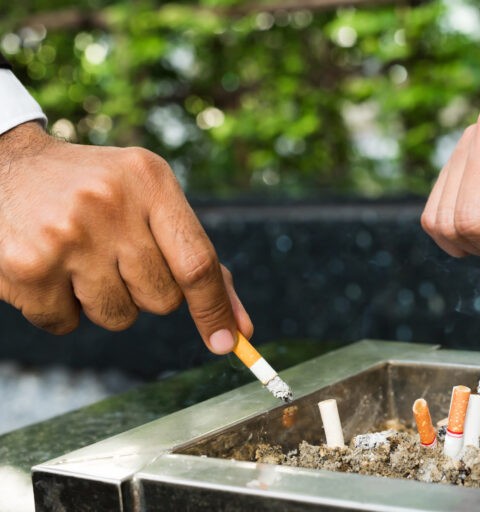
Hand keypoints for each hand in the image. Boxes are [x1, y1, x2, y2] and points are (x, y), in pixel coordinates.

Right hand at [0, 122, 252, 352]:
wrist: (7, 166)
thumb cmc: (98, 191)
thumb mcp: (151, 199)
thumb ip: (197, 258)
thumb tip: (238, 328)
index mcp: (150, 182)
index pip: (197, 263)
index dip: (215, 309)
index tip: (229, 342)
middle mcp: (109, 205)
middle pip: (161, 299)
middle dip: (148, 292)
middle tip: (119, 258)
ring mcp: (66, 236)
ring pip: (118, 317)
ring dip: (106, 301)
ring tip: (82, 257)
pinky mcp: (26, 267)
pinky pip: (66, 325)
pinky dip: (62, 309)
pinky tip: (51, 269)